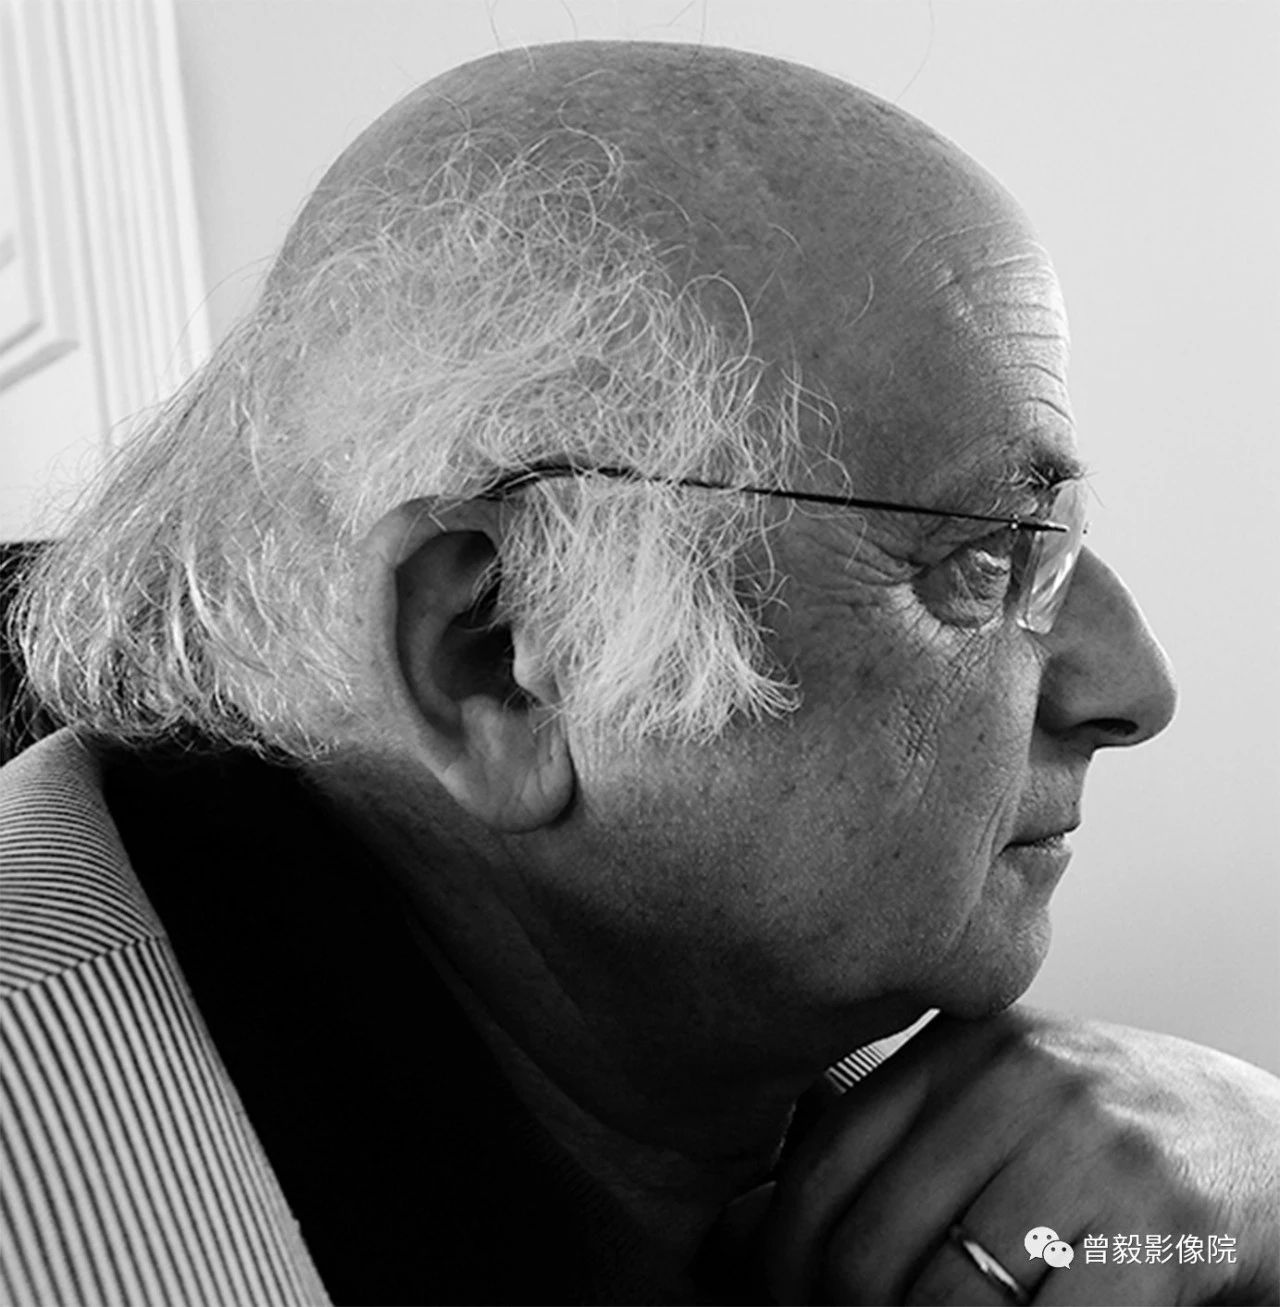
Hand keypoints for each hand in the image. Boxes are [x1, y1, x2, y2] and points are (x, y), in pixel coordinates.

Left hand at [765, 1007, 1279, 1303]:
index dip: (785, 1257)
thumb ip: (877, 1157)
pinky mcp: (1162, 1221)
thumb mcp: (979, 1114)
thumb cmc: (1087, 1137)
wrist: (1252, 1136)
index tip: (787, 1302)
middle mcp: (1019, 1077)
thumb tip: (725, 1246)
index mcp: (960, 1045)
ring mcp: (1092, 1143)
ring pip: (948, 1299)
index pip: (827, 1159)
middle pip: (873, 1239)